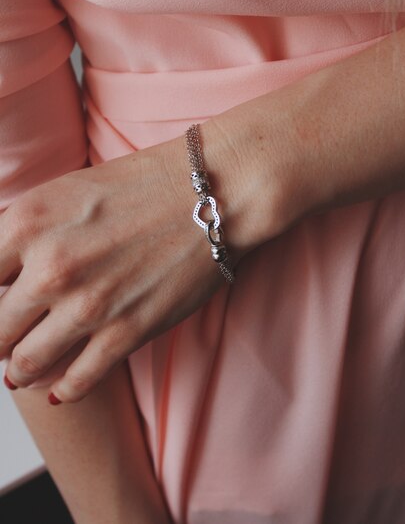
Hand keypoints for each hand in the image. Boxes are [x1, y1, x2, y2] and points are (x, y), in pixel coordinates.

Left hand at [0, 132, 244, 402]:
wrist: (214, 194)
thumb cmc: (143, 184)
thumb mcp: (64, 190)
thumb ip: (23, 231)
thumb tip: (1, 271)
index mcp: (27, 223)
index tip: (2, 304)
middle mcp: (50, 267)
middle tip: (5, 340)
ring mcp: (88, 306)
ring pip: (24, 364)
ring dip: (19, 370)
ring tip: (20, 370)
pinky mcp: (126, 333)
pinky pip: (75, 383)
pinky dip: (61, 391)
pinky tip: (57, 390)